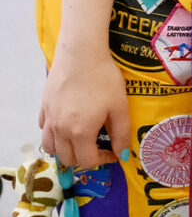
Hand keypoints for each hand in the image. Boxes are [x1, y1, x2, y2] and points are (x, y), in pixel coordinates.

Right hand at [39, 40, 129, 170]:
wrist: (81, 55)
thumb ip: (121, 134)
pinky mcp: (43, 108)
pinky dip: (54, 135)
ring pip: (51, 147)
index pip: (87, 161)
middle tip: (99, 147)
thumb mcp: (120, 108)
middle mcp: (60, 130)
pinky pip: (44, 130)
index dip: (103, 161)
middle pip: (67, 158)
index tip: (113, 152)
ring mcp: (49, 119)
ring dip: (66, 150)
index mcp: (80, 132)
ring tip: (81, 140)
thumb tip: (123, 155)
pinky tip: (67, 124)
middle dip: (85, 158)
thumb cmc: (104, 80)